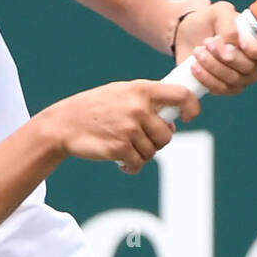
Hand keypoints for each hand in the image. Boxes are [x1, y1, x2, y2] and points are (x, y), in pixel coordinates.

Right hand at [44, 80, 201, 174]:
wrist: (64, 124)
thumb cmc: (94, 108)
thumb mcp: (121, 93)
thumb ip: (147, 102)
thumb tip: (172, 122)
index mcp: (141, 89)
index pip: (181, 95)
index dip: (192, 107)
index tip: (188, 117)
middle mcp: (138, 108)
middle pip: (167, 134)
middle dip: (157, 141)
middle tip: (140, 139)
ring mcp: (129, 128)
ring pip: (153, 151)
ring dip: (141, 154)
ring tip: (125, 147)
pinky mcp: (120, 148)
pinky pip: (139, 164)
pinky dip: (131, 166)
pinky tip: (121, 161)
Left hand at [173, 1, 256, 96]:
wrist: (189, 33)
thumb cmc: (210, 21)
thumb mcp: (220, 12)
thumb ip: (229, 25)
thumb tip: (231, 48)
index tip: (240, 42)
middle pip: (250, 68)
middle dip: (227, 56)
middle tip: (208, 42)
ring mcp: (243, 78)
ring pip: (234, 79)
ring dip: (213, 65)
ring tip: (198, 50)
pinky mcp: (227, 88)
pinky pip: (220, 88)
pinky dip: (206, 77)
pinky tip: (195, 66)